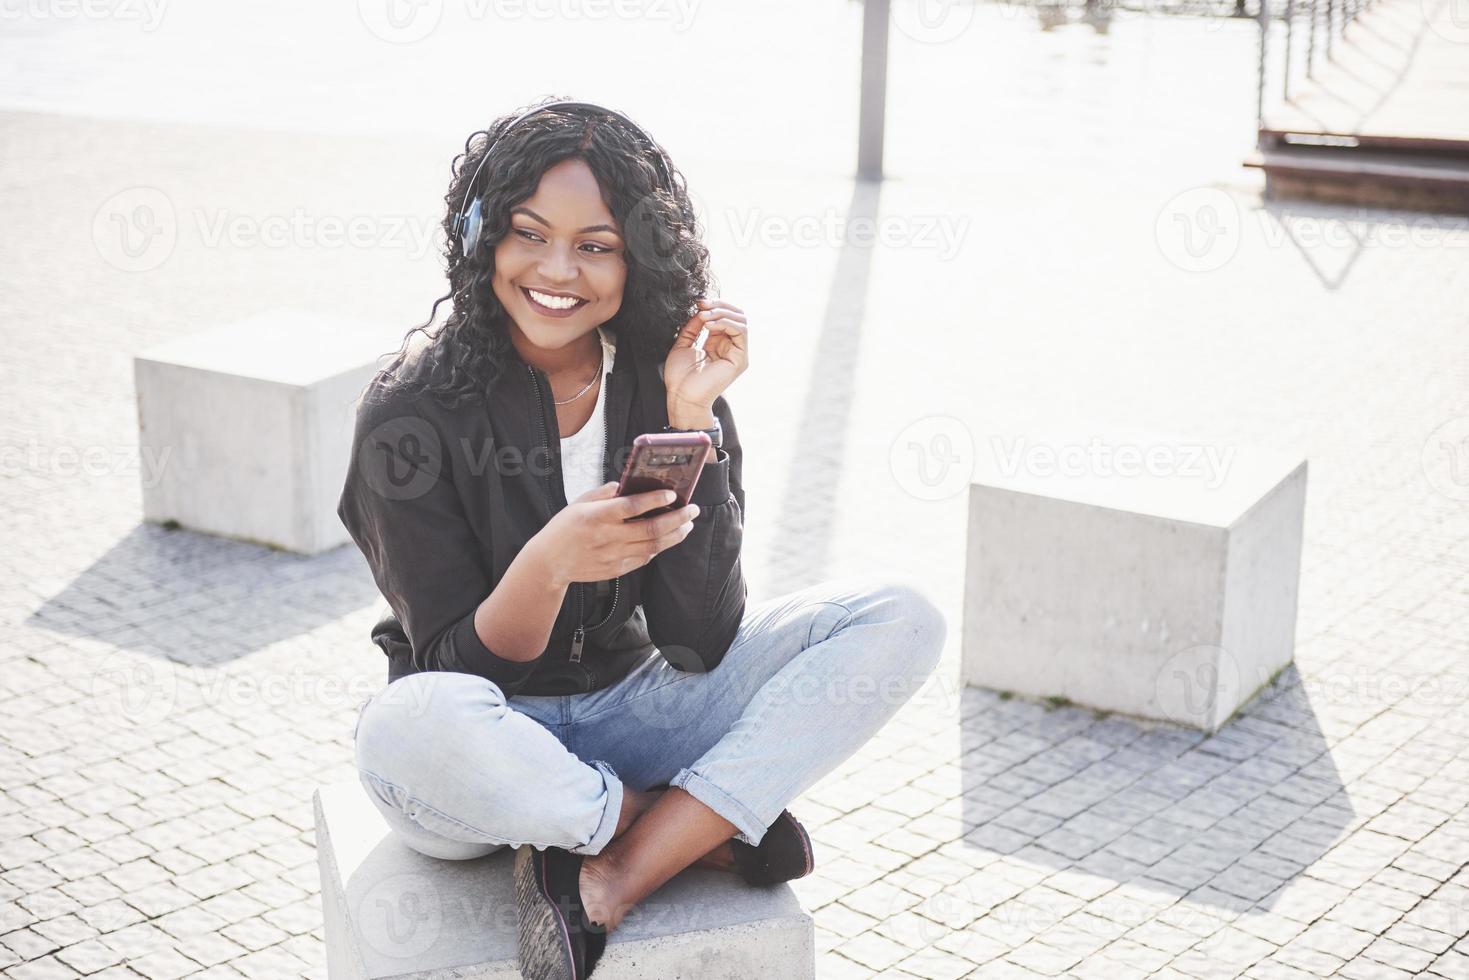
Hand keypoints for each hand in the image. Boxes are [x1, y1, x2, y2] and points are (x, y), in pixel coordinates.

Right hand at [530, 482, 700, 589]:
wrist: (549, 563)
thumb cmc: (564, 527)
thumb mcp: (580, 503)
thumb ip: (605, 493)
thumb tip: (629, 484)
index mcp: (597, 516)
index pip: (632, 506)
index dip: (655, 500)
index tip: (672, 494)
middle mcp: (608, 537)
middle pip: (652, 529)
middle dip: (678, 518)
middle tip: (693, 510)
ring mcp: (613, 556)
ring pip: (654, 546)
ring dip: (675, 535)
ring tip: (688, 525)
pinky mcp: (616, 569)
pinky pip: (644, 558)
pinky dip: (658, 548)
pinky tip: (667, 539)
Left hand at [664, 297, 748, 417]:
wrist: (682, 396)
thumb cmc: (681, 377)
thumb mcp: (684, 343)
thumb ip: (693, 326)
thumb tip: (702, 310)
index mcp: (718, 343)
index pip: (725, 316)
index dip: (714, 305)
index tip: (698, 302)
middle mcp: (730, 347)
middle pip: (737, 315)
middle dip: (719, 305)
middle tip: (702, 305)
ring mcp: (737, 353)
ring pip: (741, 320)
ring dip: (721, 313)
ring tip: (704, 316)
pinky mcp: (740, 359)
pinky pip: (740, 332)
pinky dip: (725, 323)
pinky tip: (709, 325)